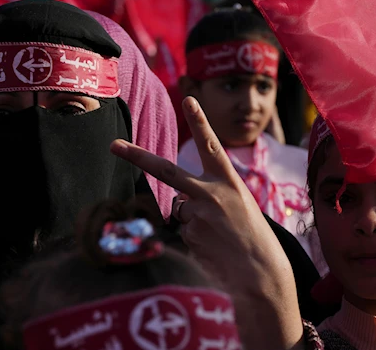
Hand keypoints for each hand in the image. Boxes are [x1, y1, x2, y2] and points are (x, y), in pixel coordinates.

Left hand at [111, 97, 304, 349]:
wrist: (262, 276)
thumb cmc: (254, 240)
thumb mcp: (241, 207)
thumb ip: (212, 196)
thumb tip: (179, 203)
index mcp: (230, 183)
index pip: (211, 146)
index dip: (200, 122)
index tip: (188, 99)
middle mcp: (210, 195)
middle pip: (166, 170)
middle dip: (137, 156)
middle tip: (113, 145)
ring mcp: (196, 216)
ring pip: (178, 211)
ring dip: (190, 220)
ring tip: (216, 237)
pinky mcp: (186, 237)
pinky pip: (180, 232)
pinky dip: (191, 239)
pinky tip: (210, 249)